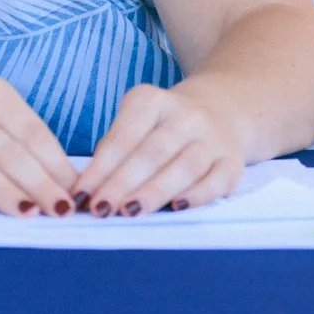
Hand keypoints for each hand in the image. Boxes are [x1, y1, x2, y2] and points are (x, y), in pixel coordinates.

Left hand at [74, 82, 242, 217]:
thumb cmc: (163, 125)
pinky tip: (174, 209)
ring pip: (183, 167)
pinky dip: (195, 197)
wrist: (222, 111)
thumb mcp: (137, 120)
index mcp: (152, 101)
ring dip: (154, 192)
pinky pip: (214, 182)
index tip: (81, 193)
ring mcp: (212, 139)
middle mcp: (185, 116)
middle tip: (100, 208)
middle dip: (122, 183)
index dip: (101, 167)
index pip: (123, 137)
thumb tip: (89, 188)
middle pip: (151, 153)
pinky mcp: (232, 163)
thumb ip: (116, 149)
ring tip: (129, 212)